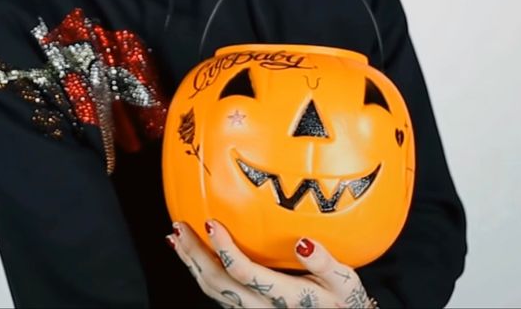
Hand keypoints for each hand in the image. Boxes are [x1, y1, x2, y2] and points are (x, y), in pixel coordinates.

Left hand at [166, 218, 375, 307]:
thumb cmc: (342, 299)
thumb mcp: (344, 281)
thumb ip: (323, 262)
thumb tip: (303, 242)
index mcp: (284, 298)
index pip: (245, 275)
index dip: (225, 250)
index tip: (210, 222)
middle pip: (219, 284)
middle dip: (195, 255)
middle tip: (178, 227)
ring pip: (213, 291)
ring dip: (192, 263)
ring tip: (176, 237)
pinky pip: (218, 294)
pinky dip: (201, 272)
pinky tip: (193, 256)